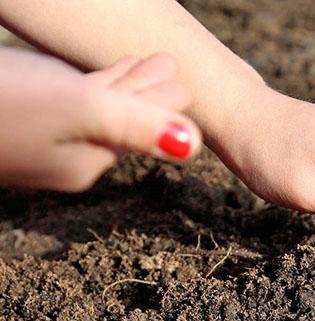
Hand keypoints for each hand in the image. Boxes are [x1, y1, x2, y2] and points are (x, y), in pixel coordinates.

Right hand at [0, 48, 201, 191]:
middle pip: (122, 119)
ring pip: (97, 105)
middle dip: (150, 94)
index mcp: (84, 163)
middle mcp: (65, 155)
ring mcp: (40, 135)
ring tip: (155, 61)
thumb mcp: (78, 110)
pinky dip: (93, 79)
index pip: (136, 131)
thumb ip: (136, 126)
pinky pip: (67, 96)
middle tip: (177, 70)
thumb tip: (194, 145)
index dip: (164, 105)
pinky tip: (100, 67)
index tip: (189, 84)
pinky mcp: (19, 113)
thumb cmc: (1, 105)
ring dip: (128, 82)